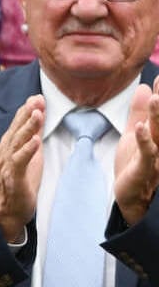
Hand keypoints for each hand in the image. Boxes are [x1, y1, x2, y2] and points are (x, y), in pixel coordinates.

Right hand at [0, 94, 44, 243]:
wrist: (11, 209)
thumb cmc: (21, 179)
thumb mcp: (31, 151)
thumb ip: (34, 131)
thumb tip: (39, 109)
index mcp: (10, 146)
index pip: (17, 125)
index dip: (26, 111)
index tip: (37, 97)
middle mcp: (6, 154)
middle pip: (16, 131)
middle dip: (26, 115)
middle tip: (36, 101)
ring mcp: (8, 166)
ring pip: (16, 144)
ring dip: (27, 128)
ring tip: (38, 115)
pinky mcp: (14, 179)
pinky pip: (19, 163)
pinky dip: (27, 151)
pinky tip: (36, 141)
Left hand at [114, 77, 158, 225]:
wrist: (130, 199)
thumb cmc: (135, 166)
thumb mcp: (134, 135)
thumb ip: (139, 113)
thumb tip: (144, 87)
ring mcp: (158, 157)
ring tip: (157, 97)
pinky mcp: (145, 170)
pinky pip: (147, 154)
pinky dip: (144, 140)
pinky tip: (140, 127)